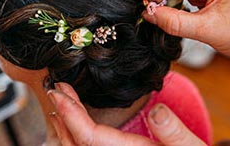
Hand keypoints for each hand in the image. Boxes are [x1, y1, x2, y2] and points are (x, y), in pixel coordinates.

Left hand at [46, 82, 205, 145]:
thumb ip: (174, 132)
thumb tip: (156, 111)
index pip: (90, 138)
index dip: (71, 115)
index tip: (59, 93)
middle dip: (62, 117)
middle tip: (55, 89)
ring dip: (64, 129)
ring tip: (60, 103)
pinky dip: (74, 141)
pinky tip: (72, 127)